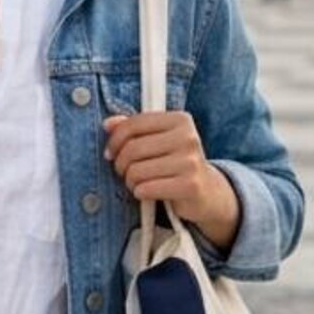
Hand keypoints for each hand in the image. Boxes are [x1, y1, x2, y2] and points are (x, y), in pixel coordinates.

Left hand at [106, 110, 238, 248]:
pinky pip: (145, 189)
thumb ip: (133, 129)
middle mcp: (188, 138)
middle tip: (126, 171)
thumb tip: (108, 123)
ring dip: (130, 181)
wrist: (205, 191)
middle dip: (120, 164)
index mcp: (180, 120)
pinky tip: (149, 192)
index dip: (114, 141)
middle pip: (131, 149)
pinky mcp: (190, 185)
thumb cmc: (174, 163)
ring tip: (140, 182)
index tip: (111, 153)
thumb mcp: (157, 140)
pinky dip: (140, 193)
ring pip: (135, 171)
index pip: (133, 124)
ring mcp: (191, 162)